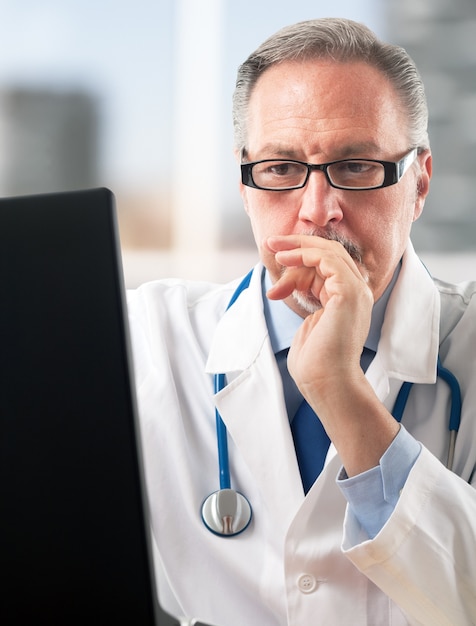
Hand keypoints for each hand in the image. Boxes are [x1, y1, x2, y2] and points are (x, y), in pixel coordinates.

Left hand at [265, 234, 398, 475]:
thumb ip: (304, 299)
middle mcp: (356, 292)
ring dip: (298, 246)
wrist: (325, 382)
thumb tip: (284, 286)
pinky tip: (285, 260)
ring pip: (329, 252)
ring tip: (274, 250)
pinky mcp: (348, 292)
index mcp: (347, 299)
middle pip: (329, 254)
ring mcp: (355, 291)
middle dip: (298, 244)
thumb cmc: (315, 363)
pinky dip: (305, 254)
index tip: (276, 257)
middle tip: (271, 243)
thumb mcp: (306, 321)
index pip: (326, 267)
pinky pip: (328, 259)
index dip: (300, 260)